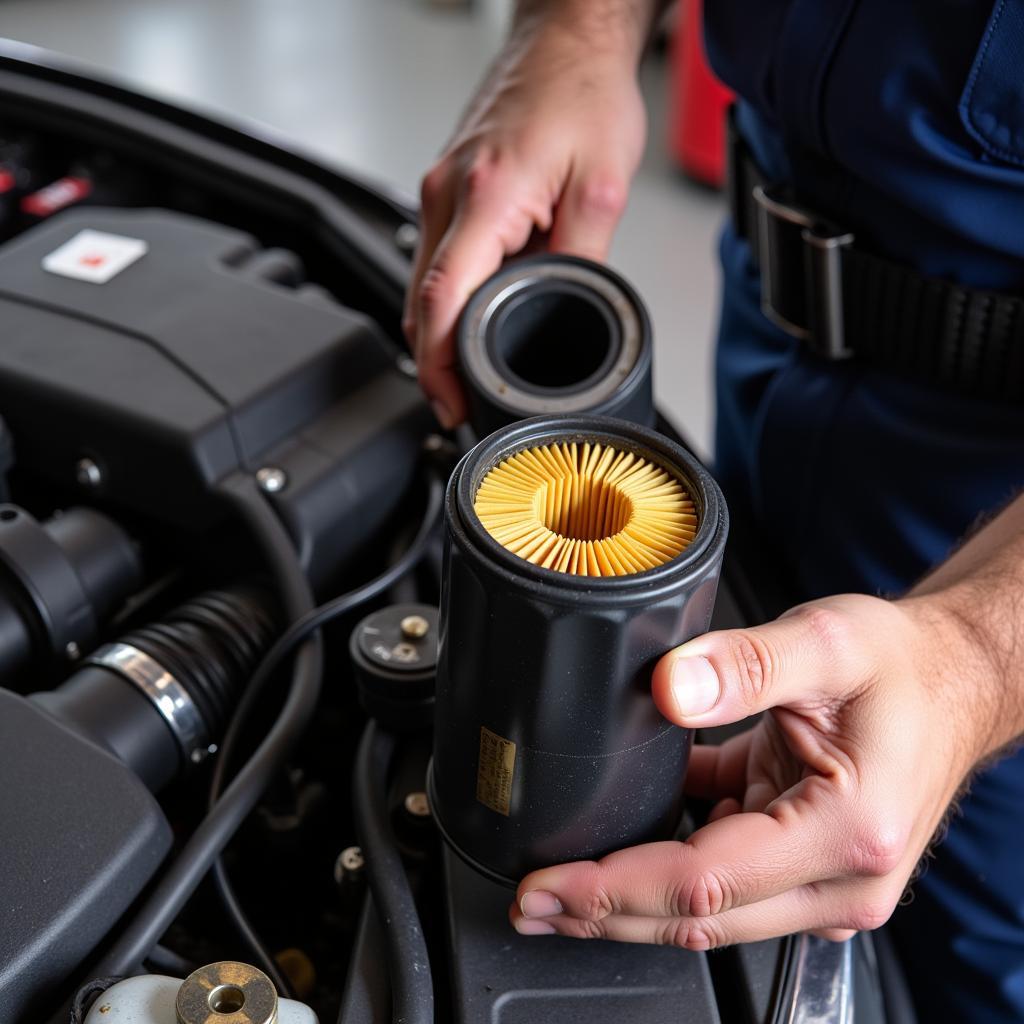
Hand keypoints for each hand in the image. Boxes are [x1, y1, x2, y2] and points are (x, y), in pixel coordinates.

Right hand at [404, 21, 645, 427]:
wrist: (567, 39)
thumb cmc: (583, 94)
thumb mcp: (602, 187)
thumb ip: (581, 260)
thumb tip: (564, 314)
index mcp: (485, 196)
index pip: (440, 299)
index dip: (439, 363)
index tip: (450, 400)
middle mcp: (446, 194)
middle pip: (419, 302)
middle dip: (432, 363)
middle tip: (457, 406)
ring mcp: (440, 190)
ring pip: (420, 282)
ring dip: (434, 334)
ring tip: (462, 378)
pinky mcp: (446, 188)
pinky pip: (431, 258)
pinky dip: (441, 300)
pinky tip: (464, 323)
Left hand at [509, 593, 998, 945]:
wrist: (954, 677)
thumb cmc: (906, 664)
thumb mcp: (828, 642)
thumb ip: (746, 665)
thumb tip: (668, 690)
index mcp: (847, 831)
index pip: (704, 882)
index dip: (615, 889)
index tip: (550, 885)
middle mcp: (839, 877)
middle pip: (698, 916)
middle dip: (604, 912)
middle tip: (531, 900)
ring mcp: (825, 881)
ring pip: (706, 908)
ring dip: (627, 899)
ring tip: (559, 888)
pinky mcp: (807, 863)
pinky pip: (723, 876)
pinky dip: (666, 866)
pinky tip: (620, 847)